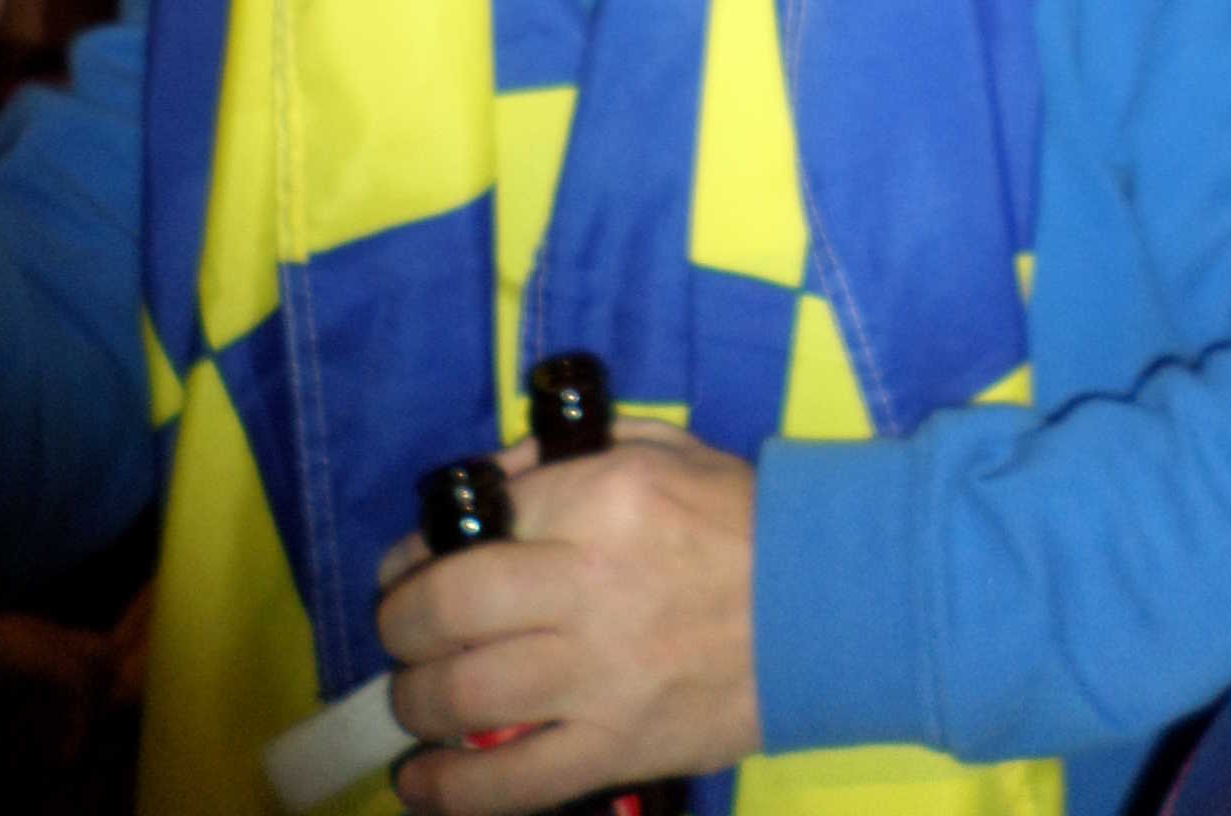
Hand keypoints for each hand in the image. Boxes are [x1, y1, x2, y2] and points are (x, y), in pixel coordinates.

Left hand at [378, 420, 759, 811]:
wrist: (828, 602)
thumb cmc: (738, 517)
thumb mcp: (656, 448)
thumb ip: (562, 458)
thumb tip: (485, 489)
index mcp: (599, 500)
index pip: (473, 531)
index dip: (416, 556)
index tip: (405, 571)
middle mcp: (587, 585)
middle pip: (448, 612)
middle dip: (402, 627)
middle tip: (403, 635)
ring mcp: (602, 675)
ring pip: (465, 700)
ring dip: (416, 702)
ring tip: (414, 700)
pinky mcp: (620, 746)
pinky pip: (515, 784)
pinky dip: (451, 792)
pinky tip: (419, 784)